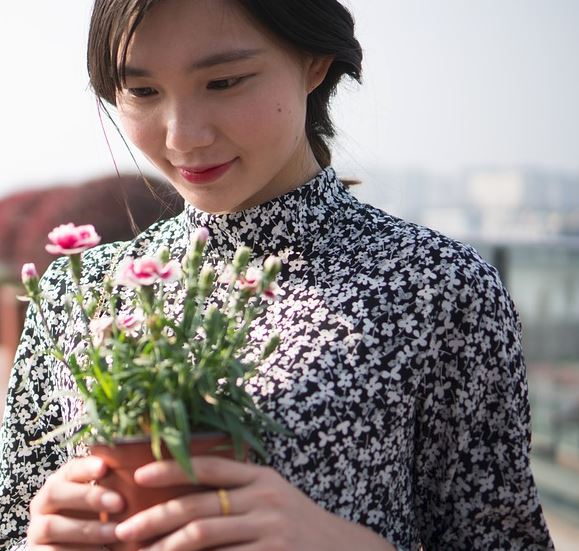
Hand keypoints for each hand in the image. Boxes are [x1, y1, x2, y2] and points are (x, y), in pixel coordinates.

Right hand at [28, 456, 123, 549]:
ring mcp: (36, 530)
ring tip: (115, 532)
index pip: (68, 468)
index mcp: (60, 482)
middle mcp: (43, 503)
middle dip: (89, 496)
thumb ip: (114, 482)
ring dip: (87, 529)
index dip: (85, 467)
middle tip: (120, 503)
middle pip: (55, 493)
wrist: (79, 547)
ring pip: (51, 526)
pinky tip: (102, 550)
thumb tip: (141, 464)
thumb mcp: (104, 497)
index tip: (105, 467)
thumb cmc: (98, 516)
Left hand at [115, 456, 393, 550]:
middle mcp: (263, 496)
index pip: (209, 465)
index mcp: (260, 475)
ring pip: (203, 532)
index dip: (172, 467)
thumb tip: (185, 496)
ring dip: (165, 545)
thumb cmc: (296, 522)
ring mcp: (269, 526)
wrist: (340, 549)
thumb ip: (237, 491)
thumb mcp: (271, 496)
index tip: (139, 475)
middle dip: (154, 516)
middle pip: (198, 503)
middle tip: (123, 529)